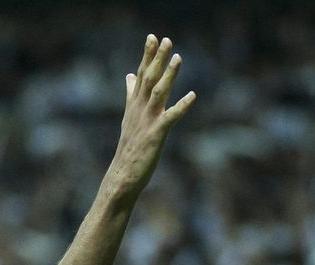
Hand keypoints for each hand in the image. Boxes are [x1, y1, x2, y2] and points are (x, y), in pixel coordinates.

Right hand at [105, 35, 196, 200]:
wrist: (122, 176)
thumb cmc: (130, 148)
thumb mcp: (130, 117)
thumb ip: (131, 94)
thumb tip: (129, 75)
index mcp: (134, 105)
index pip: (140, 75)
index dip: (147, 56)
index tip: (152, 37)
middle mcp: (139, 110)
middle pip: (149, 79)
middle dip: (157, 59)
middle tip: (166, 40)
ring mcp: (147, 121)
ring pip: (158, 93)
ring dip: (168, 75)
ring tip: (178, 57)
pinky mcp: (156, 135)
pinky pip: (170, 118)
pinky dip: (181, 106)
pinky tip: (192, 96)